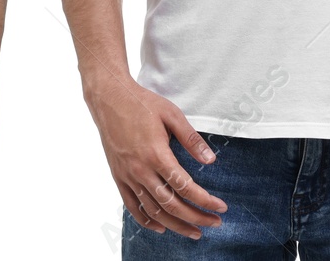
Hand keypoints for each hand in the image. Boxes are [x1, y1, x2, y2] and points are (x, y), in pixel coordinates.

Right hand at [85, 77, 226, 238]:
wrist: (108, 97)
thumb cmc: (141, 103)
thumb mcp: (171, 114)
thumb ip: (191, 139)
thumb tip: (211, 161)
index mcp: (155, 154)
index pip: (185, 187)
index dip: (205, 201)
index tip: (221, 208)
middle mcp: (140, 169)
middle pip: (171, 205)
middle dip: (196, 218)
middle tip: (214, 223)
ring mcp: (126, 175)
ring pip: (153, 210)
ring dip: (175, 225)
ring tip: (194, 232)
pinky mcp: (117, 176)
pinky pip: (131, 205)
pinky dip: (146, 220)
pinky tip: (161, 227)